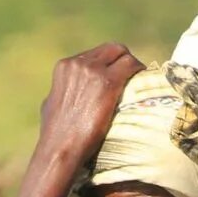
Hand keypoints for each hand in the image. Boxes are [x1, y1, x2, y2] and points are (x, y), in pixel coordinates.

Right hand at [36, 43, 144, 169]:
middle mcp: (78, 63)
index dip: (109, 63)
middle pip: (111, 49)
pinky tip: (145, 81)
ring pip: (122, 54)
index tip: (118, 74)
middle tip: (134, 75)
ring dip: (133, 65)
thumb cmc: (56, 134)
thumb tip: (66, 94)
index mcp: (65, 66)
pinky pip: (130, 66)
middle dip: (123, 59)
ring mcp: (93, 71)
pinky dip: (140, 70)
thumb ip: (62, 92)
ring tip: (141, 79)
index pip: (95, 55)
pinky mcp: (108, 82)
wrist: (61, 147)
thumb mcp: (51, 105)